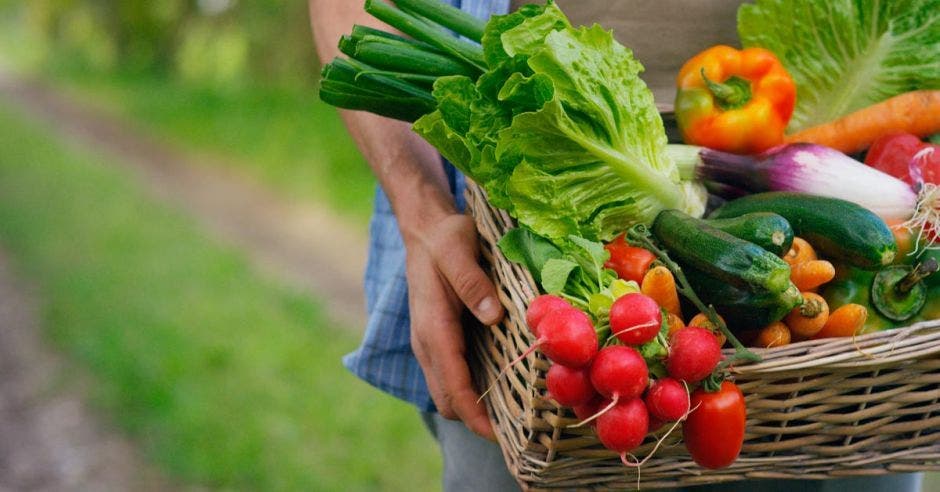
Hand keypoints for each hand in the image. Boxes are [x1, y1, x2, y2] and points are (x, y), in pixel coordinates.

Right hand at [404, 213, 503, 439]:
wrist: (424, 228)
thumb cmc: (444, 237)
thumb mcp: (458, 249)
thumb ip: (471, 282)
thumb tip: (492, 316)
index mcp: (432, 327)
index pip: (452, 386)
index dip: (475, 416)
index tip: (500, 437)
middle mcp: (427, 343)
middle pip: (448, 400)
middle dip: (477, 421)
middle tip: (519, 431)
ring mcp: (430, 343)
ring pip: (448, 392)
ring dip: (474, 409)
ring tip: (514, 417)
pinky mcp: (438, 339)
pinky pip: (452, 376)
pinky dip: (471, 391)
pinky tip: (501, 386)